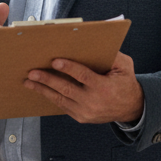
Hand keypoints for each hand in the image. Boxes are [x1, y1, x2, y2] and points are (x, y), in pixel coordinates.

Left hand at [24, 51, 143, 125]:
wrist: (131, 108)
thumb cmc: (125, 83)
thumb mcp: (125, 66)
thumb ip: (112, 55)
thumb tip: (94, 43)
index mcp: (103, 87)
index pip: (83, 76)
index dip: (68, 68)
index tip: (54, 61)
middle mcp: (93, 102)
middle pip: (66, 89)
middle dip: (47, 80)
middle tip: (33, 72)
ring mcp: (86, 112)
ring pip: (60, 99)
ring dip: (43, 90)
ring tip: (29, 82)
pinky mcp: (81, 117)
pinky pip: (63, 106)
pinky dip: (51, 97)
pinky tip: (41, 90)